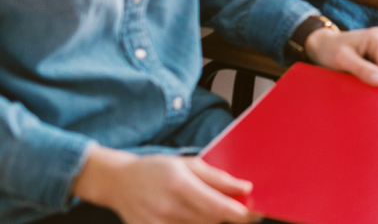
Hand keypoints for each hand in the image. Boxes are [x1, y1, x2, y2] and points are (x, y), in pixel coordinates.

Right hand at [73, 146, 259, 223]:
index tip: (254, 214)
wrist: (119, 182)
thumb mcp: (188, 164)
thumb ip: (218, 178)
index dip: (239, 213)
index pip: (216, 206)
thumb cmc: (156, 169)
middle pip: (210, 221)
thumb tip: (245, 188)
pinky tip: (194, 217)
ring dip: (211, 222)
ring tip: (211, 211)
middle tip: (240, 211)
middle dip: (229, 218)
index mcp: (179, 185)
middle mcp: (167, 207)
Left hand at [305, 26, 377, 85]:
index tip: (361, 87)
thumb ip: (362, 70)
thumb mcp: (342, 60)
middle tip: (355, 79)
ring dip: (376, 78)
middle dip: (377, 80)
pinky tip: (363, 70)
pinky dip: (376, 75)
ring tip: (358, 72)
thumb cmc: (330, 51)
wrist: (324, 46)